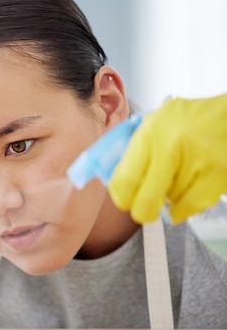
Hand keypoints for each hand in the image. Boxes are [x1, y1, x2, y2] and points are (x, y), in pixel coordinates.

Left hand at [109, 93, 226, 223]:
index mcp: (149, 132)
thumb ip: (136, 150)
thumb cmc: (192, 119)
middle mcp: (170, 145)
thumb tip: (114, 181)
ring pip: (171, 202)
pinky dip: (186, 208)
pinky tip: (185, 200)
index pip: (123, 179)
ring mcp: (197, 160)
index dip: (121, 197)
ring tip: (175, 184)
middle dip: (143, 210)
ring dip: (170, 200)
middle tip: (143, 210)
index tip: (124, 201)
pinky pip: (193, 205)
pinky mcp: (219, 173)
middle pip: (146, 199)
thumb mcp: (156, 124)